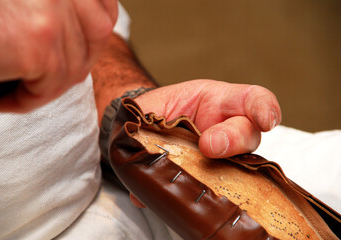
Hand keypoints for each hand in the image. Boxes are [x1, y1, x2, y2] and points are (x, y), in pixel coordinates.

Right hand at [0, 0, 117, 111]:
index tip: (79, 47)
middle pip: (97, 36)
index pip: (103, 7)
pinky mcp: (39, 44)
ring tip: (16, 89)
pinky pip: (50, 86)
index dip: (94, 31)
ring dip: (47, 85)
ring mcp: (52, 12)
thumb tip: (92, 37)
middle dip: (76, 63)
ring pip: (74, 65)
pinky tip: (0, 99)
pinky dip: (27, 100)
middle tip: (44, 77)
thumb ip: (53, 11)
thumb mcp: (21, 6)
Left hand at [132, 79, 281, 206]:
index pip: (251, 99)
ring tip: (196, 177)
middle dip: (233, 140)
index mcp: (216, 101)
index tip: (266, 122)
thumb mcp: (149, 108)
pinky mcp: (217, 180)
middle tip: (209, 148)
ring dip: (225, 173)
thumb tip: (138, 156)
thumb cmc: (154, 114)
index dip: (264, 108)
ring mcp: (225, 157)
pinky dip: (211, 197)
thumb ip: (144, 123)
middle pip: (249, 135)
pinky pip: (224, 191)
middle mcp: (227, 129)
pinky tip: (190, 199)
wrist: (146, 133)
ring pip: (242, 167)